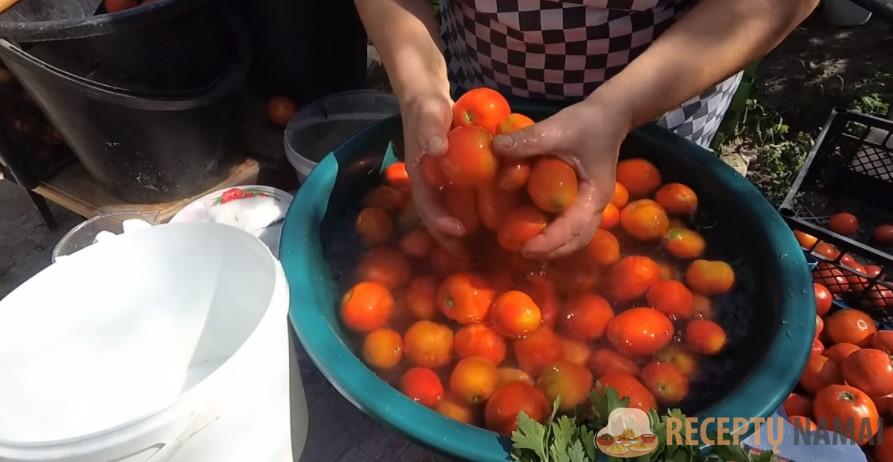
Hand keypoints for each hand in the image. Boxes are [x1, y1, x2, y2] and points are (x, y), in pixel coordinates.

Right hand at [399, 92, 465, 250]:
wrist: (428, 98)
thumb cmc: (427, 108)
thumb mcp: (430, 115)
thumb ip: (431, 130)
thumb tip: (437, 149)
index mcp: (420, 175)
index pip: (426, 204)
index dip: (439, 221)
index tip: (459, 231)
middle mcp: (429, 183)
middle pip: (435, 216)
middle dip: (448, 238)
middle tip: (468, 257)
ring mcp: (440, 182)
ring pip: (448, 211)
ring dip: (458, 231)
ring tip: (477, 250)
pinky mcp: (453, 177)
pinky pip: (460, 200)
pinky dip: (470, 213)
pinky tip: (488, 222)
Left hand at [492, 97, 631, 258]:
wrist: (610, 112)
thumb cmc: (587, 122)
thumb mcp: (556, 129)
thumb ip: (527, 141)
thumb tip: (495, 148)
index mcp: (594, 196)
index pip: (573, 230)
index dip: (549, 243)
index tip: (525, 250)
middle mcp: (594, 205)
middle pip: (576, 240)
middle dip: (551, 251)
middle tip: (523, 253)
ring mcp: (589, 202)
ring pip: (574, 235)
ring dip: (553, 244)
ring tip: (526, 247)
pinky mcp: (581, 196)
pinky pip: (569, 222)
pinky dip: (553, 230)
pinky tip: (532, 227)